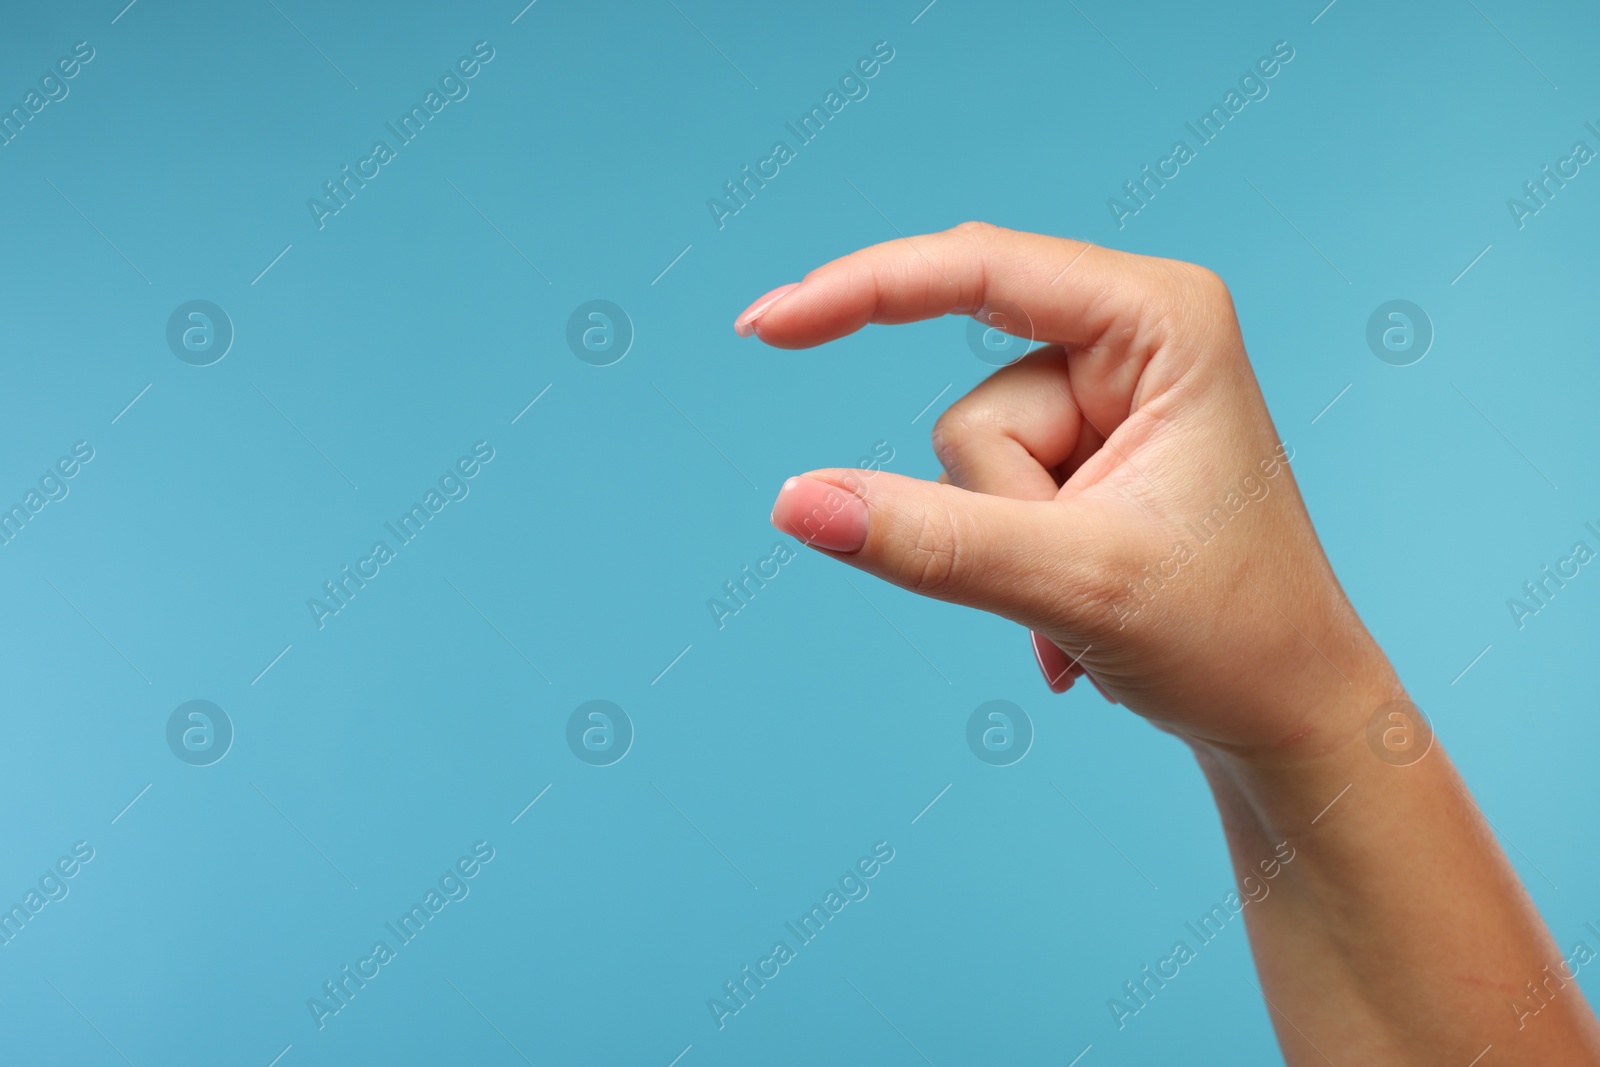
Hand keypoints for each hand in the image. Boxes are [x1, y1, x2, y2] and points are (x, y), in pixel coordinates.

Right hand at [740, 222, 1394, 760]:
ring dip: (1011, 550)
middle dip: (1001, 510)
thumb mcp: (1072, 583)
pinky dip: (1014, 564)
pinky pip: (986, 495)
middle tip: (1080, 573)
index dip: (858, 291)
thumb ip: (928, 539)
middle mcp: (1135, 337)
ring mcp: (1109, 397)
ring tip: (1092, 600)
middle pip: (971, 407)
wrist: (1291, 721)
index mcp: (1162, 320)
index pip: (979, 272)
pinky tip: (1081, 617)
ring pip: (968, 464)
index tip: (762, 327)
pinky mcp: (1089, 449)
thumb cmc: (1234, 640)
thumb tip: (795, 501)